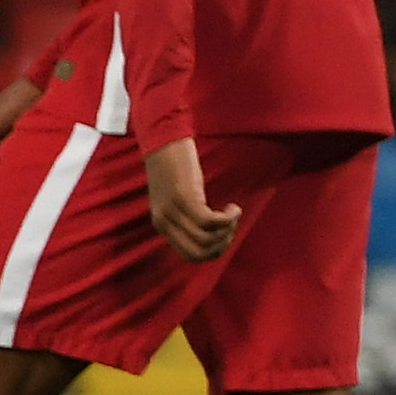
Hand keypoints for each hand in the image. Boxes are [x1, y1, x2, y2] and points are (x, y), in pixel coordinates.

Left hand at [143, 139, 240, 264]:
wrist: (163, 139)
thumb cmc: (174, 164)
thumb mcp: (175, 194)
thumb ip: (183, 213)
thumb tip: (208, 229)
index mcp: (162, 224)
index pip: (190, 256)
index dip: (213, 251)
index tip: (224, 233)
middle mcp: (165, 221)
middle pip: (199, 253)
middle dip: (223, 244)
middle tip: (231, 224)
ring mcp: (174, 210)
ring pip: (206, 239)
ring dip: (228, 229)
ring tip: (232, 212)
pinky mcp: (185, 197)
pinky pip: (210, 221)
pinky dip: (228, 218)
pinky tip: (233, 207)